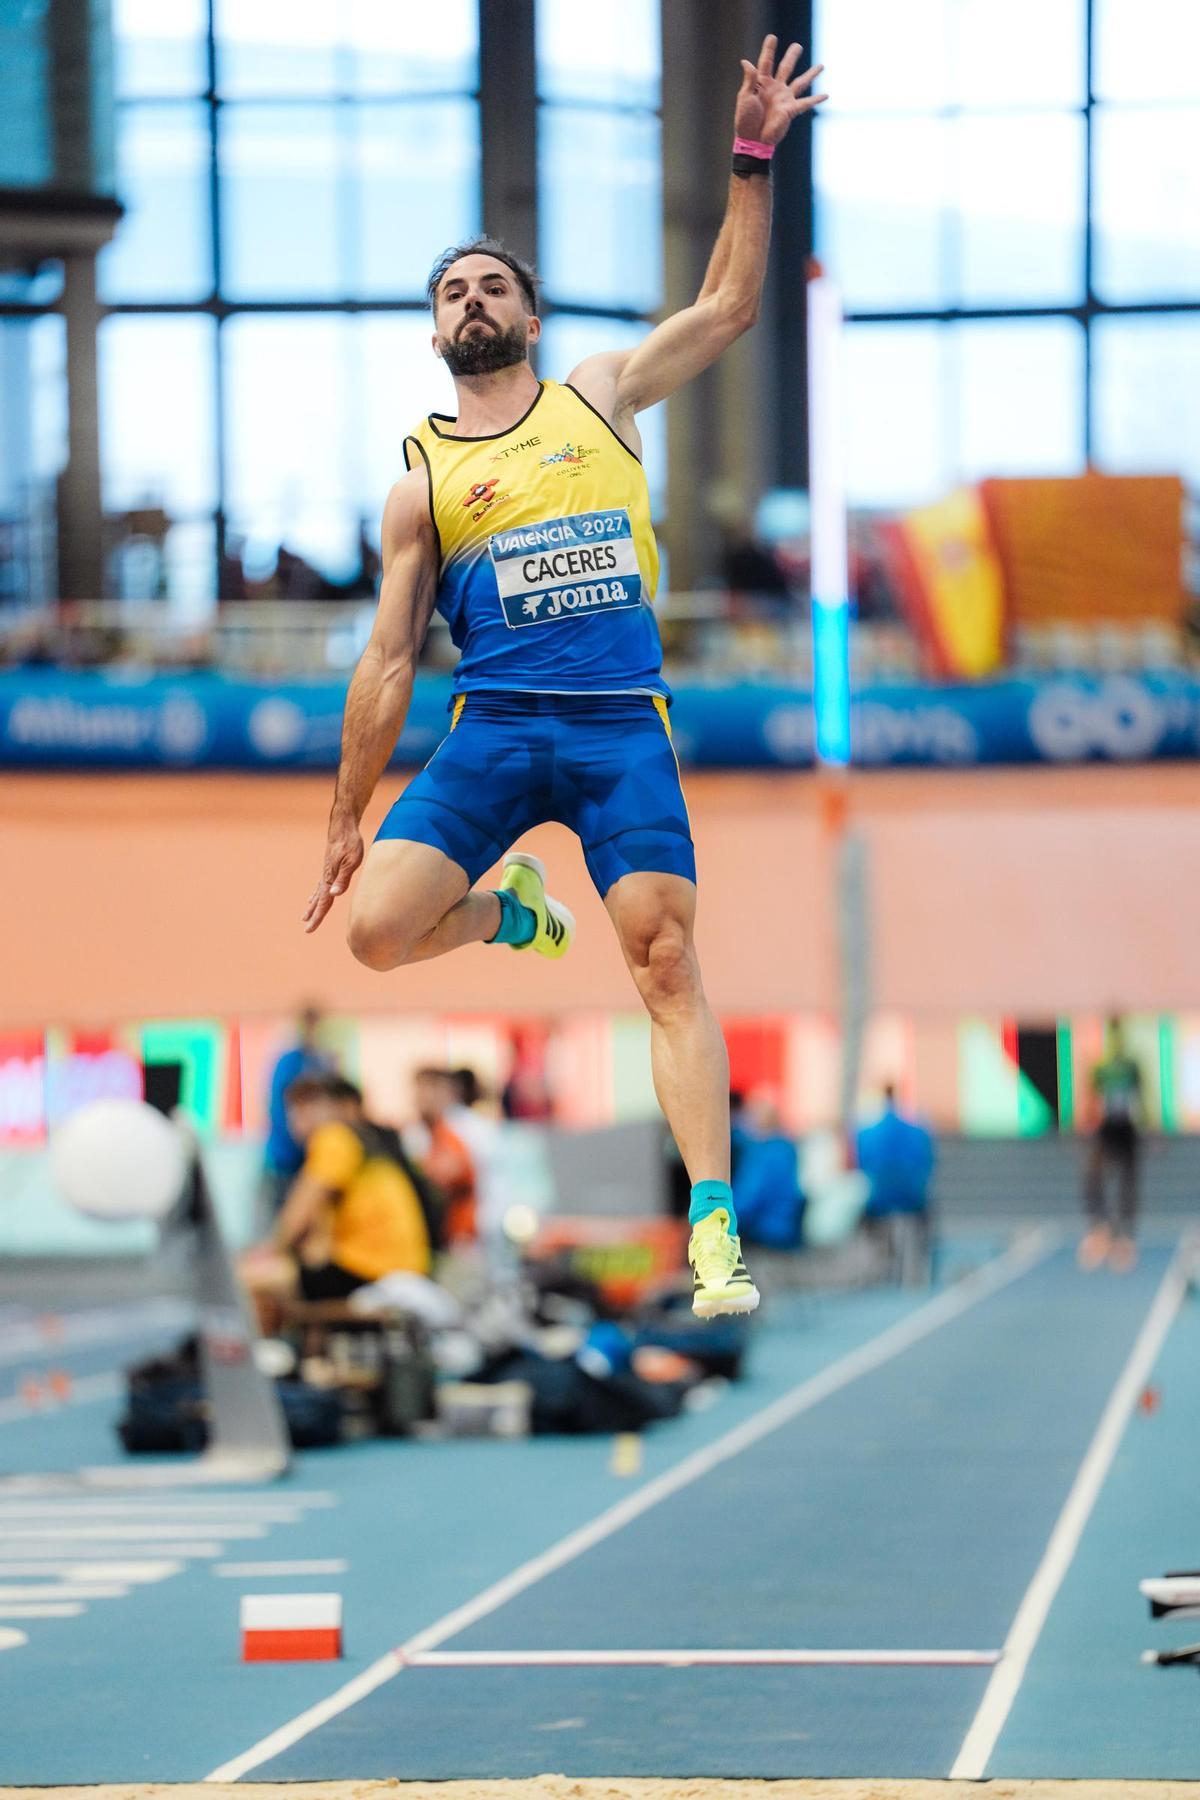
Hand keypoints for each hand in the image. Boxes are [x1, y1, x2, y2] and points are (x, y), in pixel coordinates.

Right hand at [303, 810, 362, 933]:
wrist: (343, 825)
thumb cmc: (350, 842)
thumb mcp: (351, 861)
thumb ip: (343, 878)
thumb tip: (334, 894)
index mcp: (330, 878)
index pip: (324, 902)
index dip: (317, 916)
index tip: (309, 929)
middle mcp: (325, 876)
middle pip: (318, 900)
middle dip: (313, 914)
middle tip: (306, 928)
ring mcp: (326, 871)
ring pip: (318, 893)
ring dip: (312, 905)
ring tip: (305, 915)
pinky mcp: (329, 867)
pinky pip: (320, 885)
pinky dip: (316, 893)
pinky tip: (313, 896)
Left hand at [735, 35, 826, 146]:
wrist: (752, 140)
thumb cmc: (745, 120)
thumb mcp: (744, 97)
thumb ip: (749, 79)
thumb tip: (746, 61)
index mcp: (762, 83)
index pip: (766, 62)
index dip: (769, 50)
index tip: (772, 37)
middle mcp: (775, 88)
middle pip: (786, 68)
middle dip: (792, 56)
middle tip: (798, 46)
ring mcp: (784, 98)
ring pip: (800, 82)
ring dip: (811, 74)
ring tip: (821, 66)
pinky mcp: (791, 110)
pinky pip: (806, 103)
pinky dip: (816, 99)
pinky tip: (826, 95)